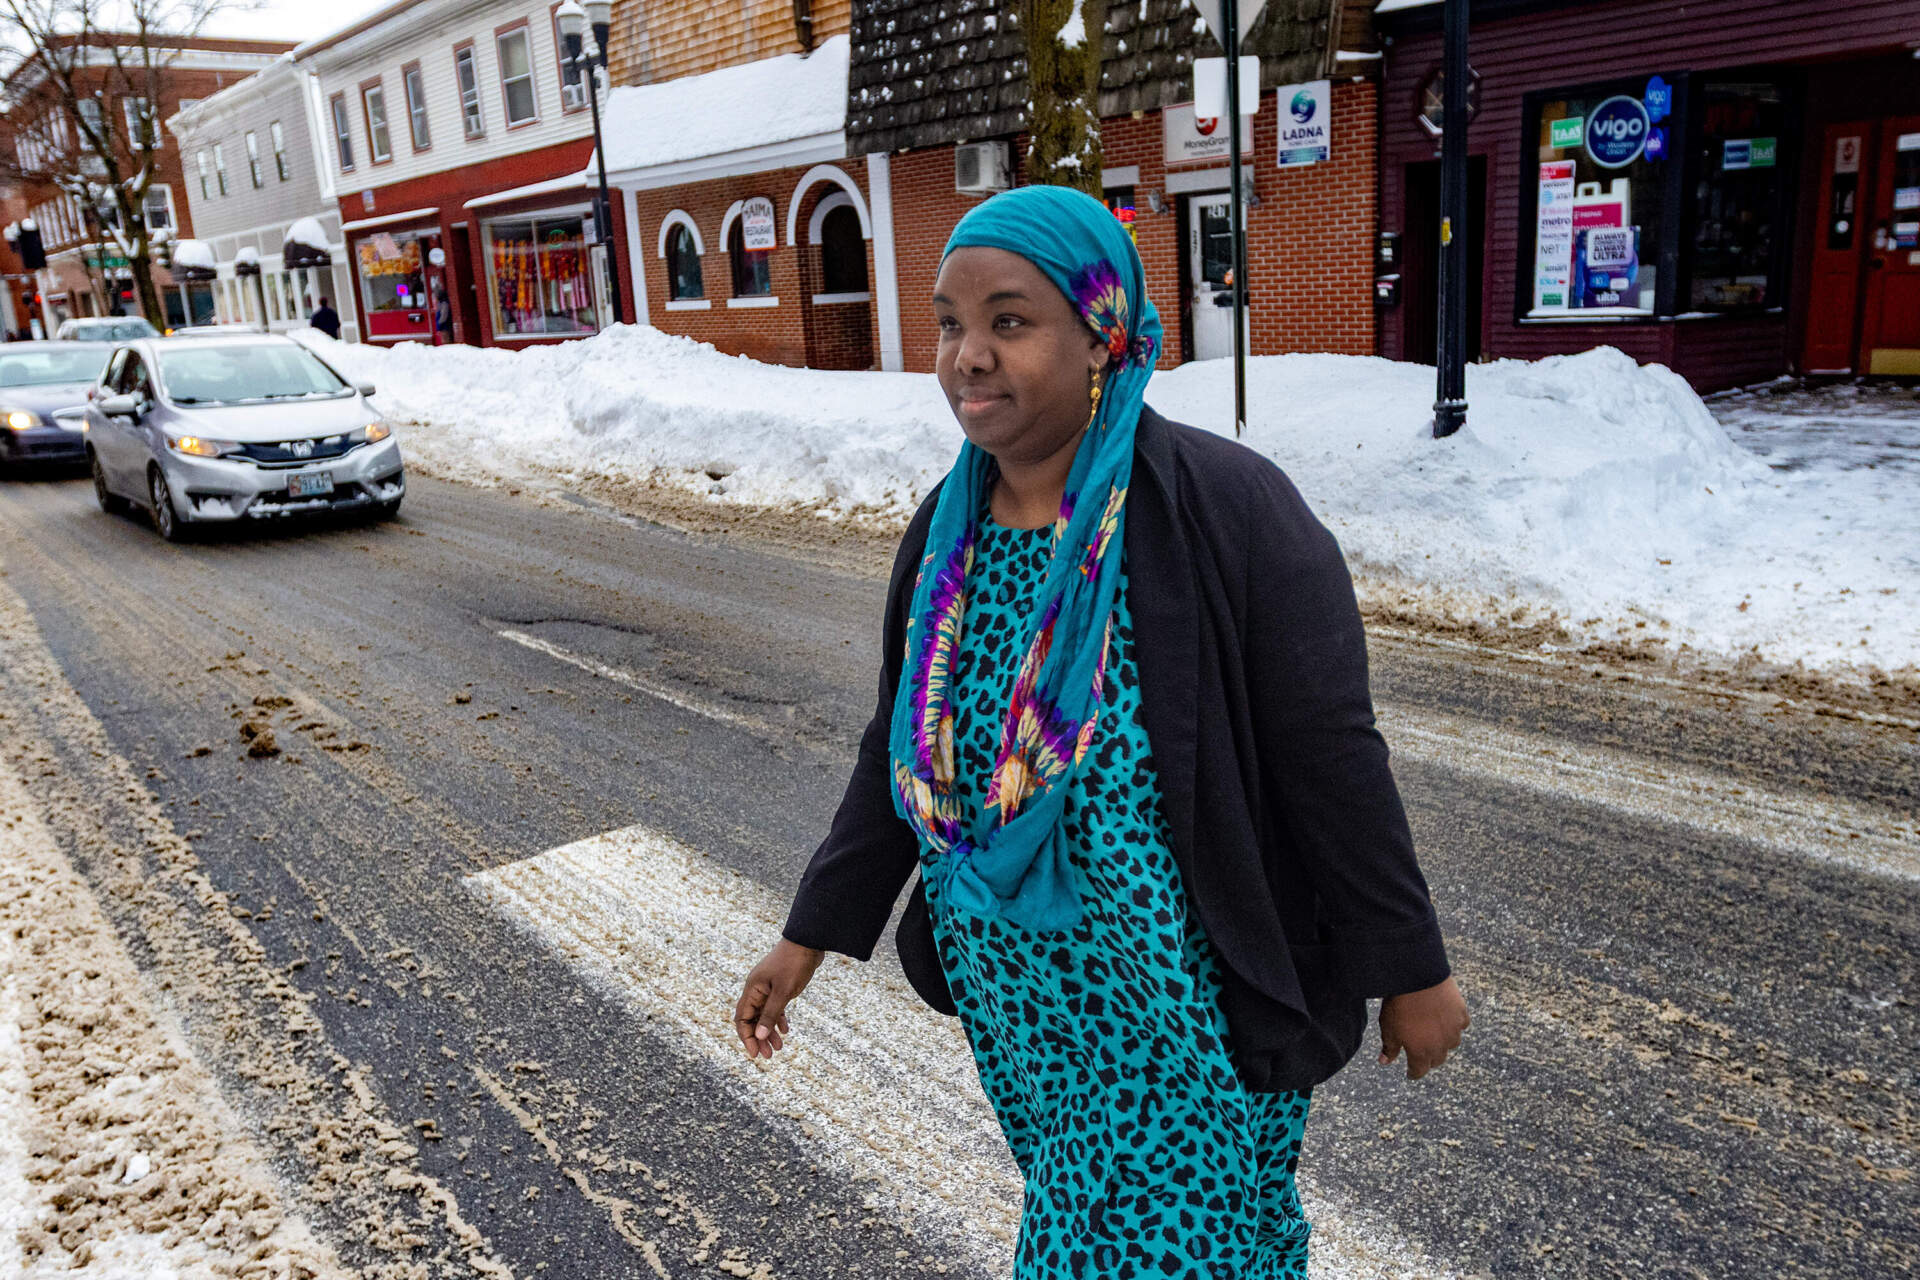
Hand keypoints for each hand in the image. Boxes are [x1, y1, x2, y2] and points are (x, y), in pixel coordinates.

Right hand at [734, 939, 825, 1059]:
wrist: (808, 941)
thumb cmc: (794, 964)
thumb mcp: (783, 992)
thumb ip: (770, 1014)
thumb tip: (759, 1036)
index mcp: (753, 989)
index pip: (742, 1019)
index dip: (747, 1037)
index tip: (756, 1053)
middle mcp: (757, 989)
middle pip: (752, 1019)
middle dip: (759, 1038)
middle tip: (769, 1056)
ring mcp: (767, 987)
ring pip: (764, 1014)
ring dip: (769, 1031)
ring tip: (779, 1047)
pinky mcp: (779, 985)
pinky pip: (774, 1006)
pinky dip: (778, 1019)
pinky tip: (785, 1030)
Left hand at [1378, 976, 1468, 1080]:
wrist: (1418, 978)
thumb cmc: (1400, 1004)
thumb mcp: (1388, 1027)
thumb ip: (1389, 1047)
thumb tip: (1385, 1062)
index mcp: (1420, 1052)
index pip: (1419, 1071)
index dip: (1413, 1073)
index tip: (1410, 1073)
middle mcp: (1440, 1045)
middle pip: (1437, 1060)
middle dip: (1428, 1059)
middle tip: (1421, 1054)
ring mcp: (1453, 1030)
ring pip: (1451, 1044)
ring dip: (1443, 1043)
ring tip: (1435, 1036)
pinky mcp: (1461, 1014)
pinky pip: (1461, 1025)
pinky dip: (1455, 1025)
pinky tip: (1447, 1019)